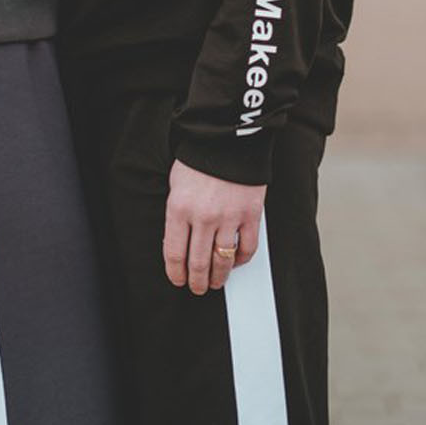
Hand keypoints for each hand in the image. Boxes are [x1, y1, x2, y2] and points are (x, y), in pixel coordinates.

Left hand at [163, 159, 264, 294]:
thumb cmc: (199, 158)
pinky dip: (241, 259)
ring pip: (222, 261)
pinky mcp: (250, 214)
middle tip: (197, 288)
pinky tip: (235, 261)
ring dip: (218, 277)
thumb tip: (178, 243)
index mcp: (179, 208)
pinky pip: (247, 248)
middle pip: (198, 263)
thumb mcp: (176, 184)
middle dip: (197, 282)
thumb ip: (177, 214)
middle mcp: (203, 217)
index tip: (178, 280)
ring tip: (216, 281)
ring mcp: (228, 217)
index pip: (175, 254)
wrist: (227, 136)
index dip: (176, 273)